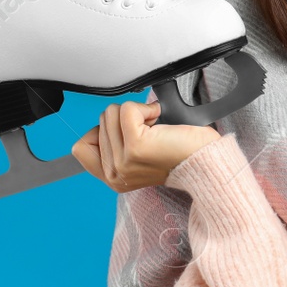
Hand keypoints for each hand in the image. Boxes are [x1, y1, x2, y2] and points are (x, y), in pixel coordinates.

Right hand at [71, 100, 221, 192]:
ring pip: (111, 114)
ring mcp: (123, 162)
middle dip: (125, 119)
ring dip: (136, 113)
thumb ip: (115, 146)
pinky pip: (127, 110)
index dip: (101, 132)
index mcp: (112, 178)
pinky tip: (159, 120)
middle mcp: (115, 174)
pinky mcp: (136, 147)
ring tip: (156, 130)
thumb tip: (106, 120)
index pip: (80, 147)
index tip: (125, 134)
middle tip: (150, 133)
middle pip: (99, 123)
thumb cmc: (180, 153)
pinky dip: (145, 108)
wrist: (206, 161)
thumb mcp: (137, 156)